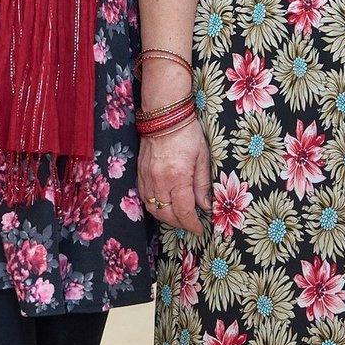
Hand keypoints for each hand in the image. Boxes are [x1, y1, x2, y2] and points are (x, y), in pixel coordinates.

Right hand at [138, 121, 211, 235]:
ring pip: (152, 208)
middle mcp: (159, 181)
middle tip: (190, 224)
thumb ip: (202, 184)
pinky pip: (144, 197)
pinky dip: (154, 205)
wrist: (164, 115)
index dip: (191, 224)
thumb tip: (204, 205)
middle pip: (166, 214)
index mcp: (177, 178)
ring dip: (165, 216)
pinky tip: (163, 204)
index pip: (183, 211)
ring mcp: (147, 177)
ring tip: (178, 217)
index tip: (199, 229)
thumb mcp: (202, 157)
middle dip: (179, 223)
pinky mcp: (140, 172)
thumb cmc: (187, 133)